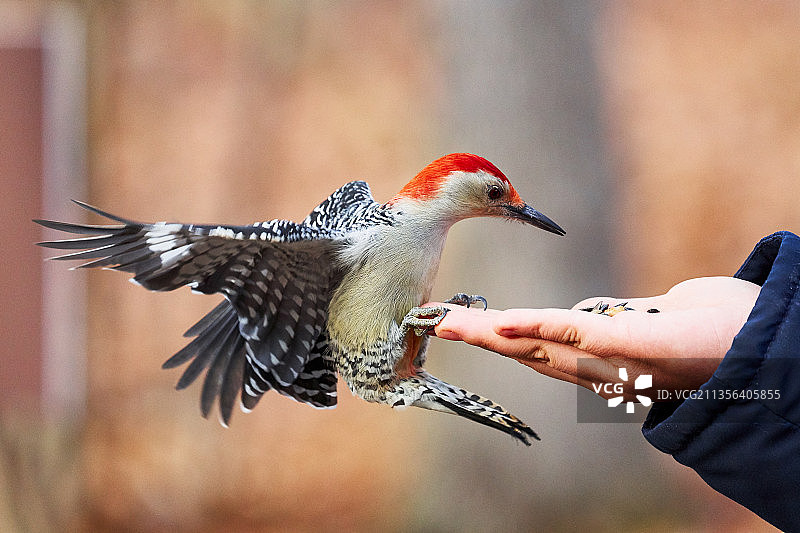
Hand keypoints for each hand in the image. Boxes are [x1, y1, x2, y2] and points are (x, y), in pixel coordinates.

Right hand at [431, 277, 760, 399]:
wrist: (766, 349)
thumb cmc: (711, 332)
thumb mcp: (646, 324)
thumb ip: (611, 323)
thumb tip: (584, 316)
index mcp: (600, 359)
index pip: (536, 347)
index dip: (494, 337)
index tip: (454, 324)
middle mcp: (601, 366)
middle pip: (528, 349)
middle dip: (479, 336)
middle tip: (436, 323)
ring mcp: (616, 359)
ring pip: (542, 344)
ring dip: (494, 333)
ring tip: (454, 323)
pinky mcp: (637, 348)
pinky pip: (582, 336)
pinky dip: (539, 329)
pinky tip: (506, 323)